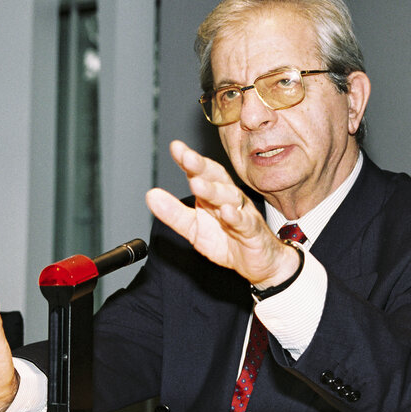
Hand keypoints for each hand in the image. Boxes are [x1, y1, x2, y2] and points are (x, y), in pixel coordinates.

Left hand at [145, 140, 299, 287]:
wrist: (259, 263)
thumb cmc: (228, 241)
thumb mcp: (194, 228)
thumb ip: (173, 213)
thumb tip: (151, 195)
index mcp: (214, 195)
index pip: (201, 173)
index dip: (189, 161)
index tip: (176, 148)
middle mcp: (229, 199)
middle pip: (217, 178)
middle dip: (202, 167)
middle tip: (187, 157)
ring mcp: (243, 213)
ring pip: (230, 197)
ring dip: (214, 190)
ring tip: (197, 184)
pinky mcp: (254, 232)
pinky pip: (245, 222)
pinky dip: (236, 216)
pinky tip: (227, 212)